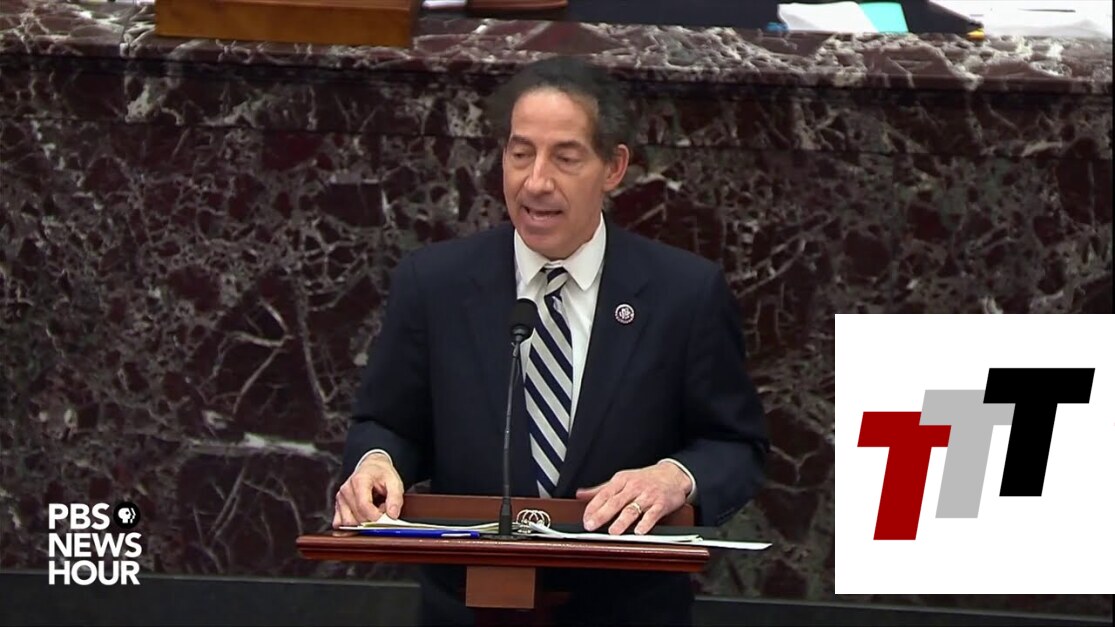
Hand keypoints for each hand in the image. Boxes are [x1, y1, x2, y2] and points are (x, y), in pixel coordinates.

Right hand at [332, 453, 404, 527]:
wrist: (372, 468)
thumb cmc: (382, 474)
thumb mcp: (395, 482)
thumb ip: (395, 498)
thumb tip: (393, 515)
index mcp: (359, 480)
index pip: (364, 505)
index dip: (376, 516)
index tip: (386, 517)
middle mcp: (346, 489)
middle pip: (357, 516)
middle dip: (372, 518)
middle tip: (381, 509)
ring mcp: (340, 498)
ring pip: (349, 522)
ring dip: (363, 522)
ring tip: (372, 511)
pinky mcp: (338, 505)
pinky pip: (341, 522)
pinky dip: (353, 524)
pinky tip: (362, 515)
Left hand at [575, 462, 691, 534]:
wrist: (673, 474)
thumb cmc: (646, 479)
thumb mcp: (622, 479)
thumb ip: (601, 489)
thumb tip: (581, 494)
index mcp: (622, 480)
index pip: (604, 494)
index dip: (593, 507)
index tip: (585, 518)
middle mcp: (634, 487)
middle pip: (615, 502)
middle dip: (602, 515)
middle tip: (591, 526)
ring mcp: (648, 496)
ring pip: (632, 509)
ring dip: (622, 521)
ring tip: (613, 531)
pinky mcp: (661, 504)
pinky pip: (652, 514)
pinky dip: (646, 523)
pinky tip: (639, 531)